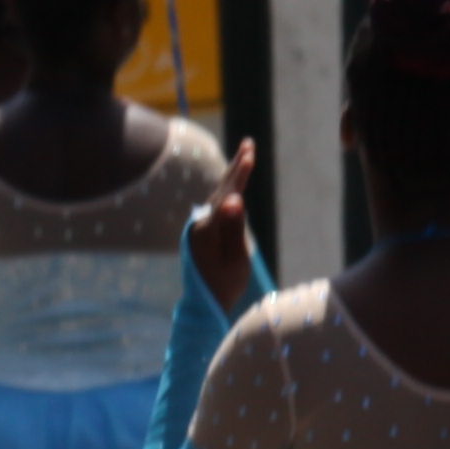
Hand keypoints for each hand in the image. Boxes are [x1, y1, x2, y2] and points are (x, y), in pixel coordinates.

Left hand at [186, 137, 259, 300]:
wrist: (203, 304)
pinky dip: (227, 189)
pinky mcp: (203, 232)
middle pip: (221, 190)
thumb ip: (234, 228)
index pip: (227, 196)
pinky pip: (217, 204)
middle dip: (236, 167)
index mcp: (208, 230)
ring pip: (218, 195)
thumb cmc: (224, 286)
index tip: (250, 154)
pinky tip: (234, 182)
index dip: (240, 175)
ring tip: (246, 155)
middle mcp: (199, 225)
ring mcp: (199, 228)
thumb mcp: (235, 259)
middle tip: (249, 143)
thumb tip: (234, 200)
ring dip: (232, 175)